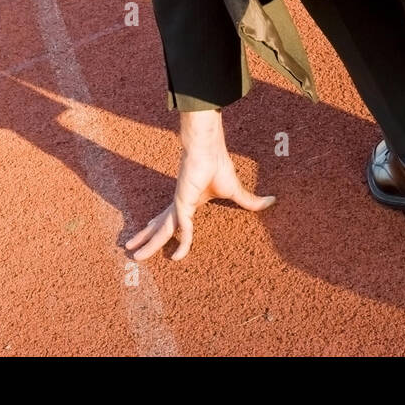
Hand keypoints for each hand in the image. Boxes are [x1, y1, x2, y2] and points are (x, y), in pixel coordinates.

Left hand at [125, 109, 275, 261]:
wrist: (208, 148)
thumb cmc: (217, 164)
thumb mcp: (235, 190)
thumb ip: (249, 201)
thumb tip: (272, 201)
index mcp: (188, 202)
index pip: (173, 220)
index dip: (166, 231)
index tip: (161, 242)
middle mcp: (179, 205)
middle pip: (160, 227)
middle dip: (146, 239)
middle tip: (132, 251)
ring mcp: (178, 205)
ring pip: (162, 231)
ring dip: (148, 244)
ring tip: (132, 255)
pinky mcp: (183, 204)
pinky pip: (183, 229)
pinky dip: (182, 243)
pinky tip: (177, 256)